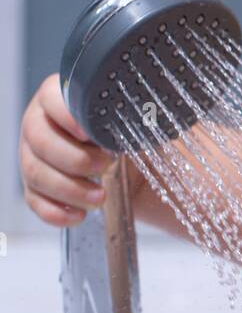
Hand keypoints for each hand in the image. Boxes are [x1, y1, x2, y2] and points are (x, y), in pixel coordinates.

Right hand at [19, 74, 116, 224]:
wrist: (120, 158)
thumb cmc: (120, 131)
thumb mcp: (126, 116)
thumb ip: (126, 113)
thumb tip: (141, 118)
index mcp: (57, 97)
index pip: (50, 98)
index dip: (66, 116)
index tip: (89, 132)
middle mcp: (38, 124)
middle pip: (41, 141)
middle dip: (75, 159)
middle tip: (106, 166)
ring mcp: (31, 156)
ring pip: (37, 174)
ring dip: (70, 189)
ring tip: (100, 197)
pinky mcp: (33, 187)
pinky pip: (36, 202)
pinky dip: (57, 212)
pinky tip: (80, 215)